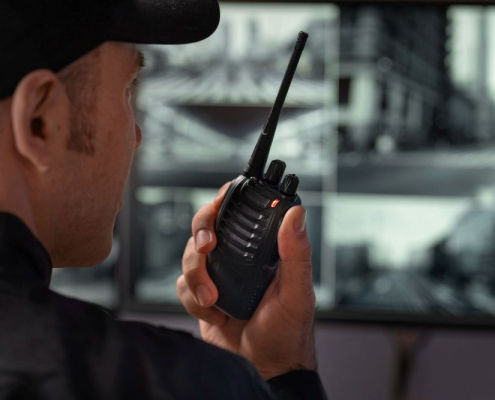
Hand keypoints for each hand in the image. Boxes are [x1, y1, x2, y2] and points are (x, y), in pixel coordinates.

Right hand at [176, 182, 316, 379]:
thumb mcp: (297, 291)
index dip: (225, 200)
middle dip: (201, 232)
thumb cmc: (287, 332)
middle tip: (207, 247)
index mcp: (262, 249)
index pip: (240, 212)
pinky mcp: (201, 295)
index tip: (219, 203)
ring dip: (196, 276)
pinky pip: (181, 285)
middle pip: (207, 226)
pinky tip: (215, 314)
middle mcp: (238, 257)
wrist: (265, 368)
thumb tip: (296, 213)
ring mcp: (218, 275)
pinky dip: (193, 299)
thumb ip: (297, 252)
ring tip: (214, 299)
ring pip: (189, 255)